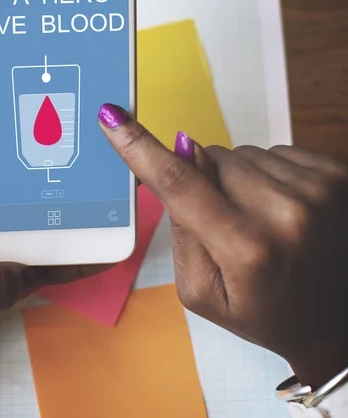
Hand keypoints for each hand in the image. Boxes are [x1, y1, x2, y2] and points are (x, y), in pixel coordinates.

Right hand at [98, 104, 347, 387]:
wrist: (338, 321)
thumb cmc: (266, 312)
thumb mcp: (204, 292)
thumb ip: (184, 228)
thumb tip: (184, 154)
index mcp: (247, 250)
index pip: (178, 184)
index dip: (139, 146)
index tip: (111, 116)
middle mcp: (287, 212)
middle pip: (209, 160)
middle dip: (203, 180)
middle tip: (226, 223)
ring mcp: (318, 189)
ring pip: (240, 154)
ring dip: (237, 179)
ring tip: (260, 220)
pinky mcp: (336, 173)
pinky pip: (273, 152)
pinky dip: (267, 175)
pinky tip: (282, 207)